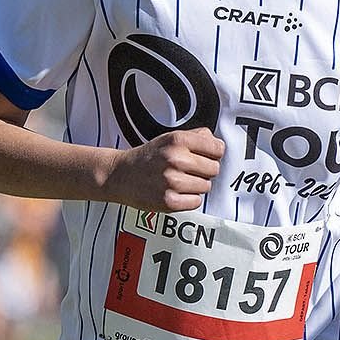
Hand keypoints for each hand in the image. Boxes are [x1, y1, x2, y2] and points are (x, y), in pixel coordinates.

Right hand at [99, 128, 223, 211]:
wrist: (121, 175)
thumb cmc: (148, 157)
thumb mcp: (170, 138)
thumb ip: (196, 137)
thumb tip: (217, 144)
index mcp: (178, 140)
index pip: (218, 149)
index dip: (214, 154)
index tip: (206, 157)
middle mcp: (175, 159)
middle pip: (214, 169)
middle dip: (205, 171)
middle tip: (189, 171)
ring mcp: (172, 181)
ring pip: (206, 186)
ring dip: (197, 186)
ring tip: (180, 181)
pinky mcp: (169, 201)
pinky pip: (196, 201)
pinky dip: (189, 199)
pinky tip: (176, 192)